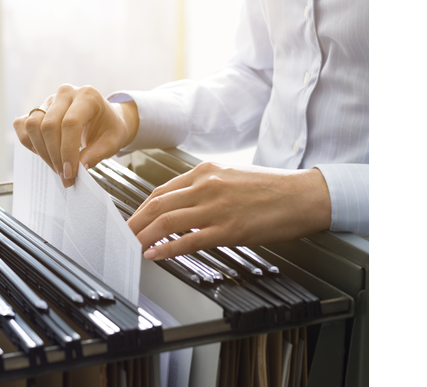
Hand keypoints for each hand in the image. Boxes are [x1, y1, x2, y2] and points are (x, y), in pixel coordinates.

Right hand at [13, 84, 138, 187]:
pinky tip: (43, 154)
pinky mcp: (38, 109)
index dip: (67, 151)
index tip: (70, 173)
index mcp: (88, 96)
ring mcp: (49, 100)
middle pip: (49, 125)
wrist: (105, 120)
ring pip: (33, 125)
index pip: (70, 123)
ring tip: (56, 167)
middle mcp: (66, 93)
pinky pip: (22, 125)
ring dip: (42, 151)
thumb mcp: (112, 142)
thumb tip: (78, 168)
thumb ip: (96, 154)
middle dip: (54, 156)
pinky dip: (28, 142)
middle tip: (64, 175)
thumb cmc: (109, 129)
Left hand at [126, 162, 331, 259]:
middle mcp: (206, 186)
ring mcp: (216, 208)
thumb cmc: (273, 187)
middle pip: (157, 205)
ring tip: (132, 246)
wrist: (304, 195)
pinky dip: (167, 249)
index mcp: (206, 172)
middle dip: (134, 222)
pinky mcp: (228, 230)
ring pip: (167, 222)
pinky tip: (155, 255)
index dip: (142, 207)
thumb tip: (184, 201)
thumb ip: (206, 186)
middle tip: (122, 235)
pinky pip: (189, 241)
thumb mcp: (232, 176)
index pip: (162, 190)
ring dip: (144, 236)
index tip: (133, 219)